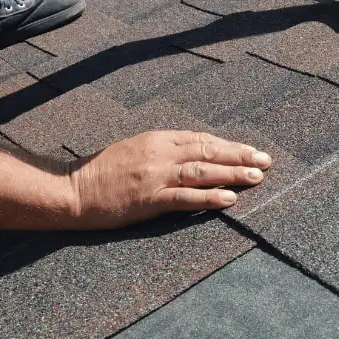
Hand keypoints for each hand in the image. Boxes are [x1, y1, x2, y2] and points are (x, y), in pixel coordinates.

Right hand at [67, 131, 271, 229]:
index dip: (229, 145)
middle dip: (240, 156)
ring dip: (233, 174)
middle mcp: (160, 154)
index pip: (202, 139)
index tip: (251, 150)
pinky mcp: (149, 199)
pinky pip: (186, 198)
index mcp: (158, 139)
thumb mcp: (136, 148)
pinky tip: (230, 199)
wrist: (72, 190)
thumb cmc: (103, 171)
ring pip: (203, 172)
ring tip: (257, 177)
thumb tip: (196, 153)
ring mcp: (156, 176)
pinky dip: (210, 198)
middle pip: (208, 152)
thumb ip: (165, 149)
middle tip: (266, 161)